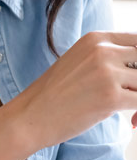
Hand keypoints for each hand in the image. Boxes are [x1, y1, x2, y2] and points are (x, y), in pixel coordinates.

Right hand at [9, 31, 136, 150]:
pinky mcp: (111, 96)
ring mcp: (107, 72)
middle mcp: (102, 50)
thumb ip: (107, 57)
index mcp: (94, 39)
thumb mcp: (80, 61)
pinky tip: (131, 121)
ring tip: (132, 111)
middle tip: (133, 93)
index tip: (133, 76)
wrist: (33, 113)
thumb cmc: (57, 92)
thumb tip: (135, 67)